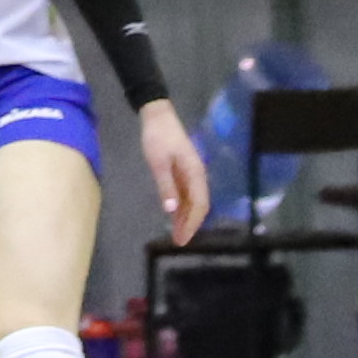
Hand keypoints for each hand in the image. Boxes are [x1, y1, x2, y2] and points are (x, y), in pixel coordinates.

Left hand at [139, 99, 207, 241]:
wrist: (157, 115)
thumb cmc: (158, 137)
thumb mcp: (159, 163)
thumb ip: (166, 186)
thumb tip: (172, 211)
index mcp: (195, 173)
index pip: (200, 205)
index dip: (193, 223)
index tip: (183, 238)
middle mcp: (197, 175)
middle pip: (199, 205)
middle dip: (191, 225)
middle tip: (179, 242)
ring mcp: (190, 173)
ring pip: (192, 201)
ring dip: (186, 218)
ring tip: (177, 234)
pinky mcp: (182, 171)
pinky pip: (185, 194)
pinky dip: (181, 207)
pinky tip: (174, 217)